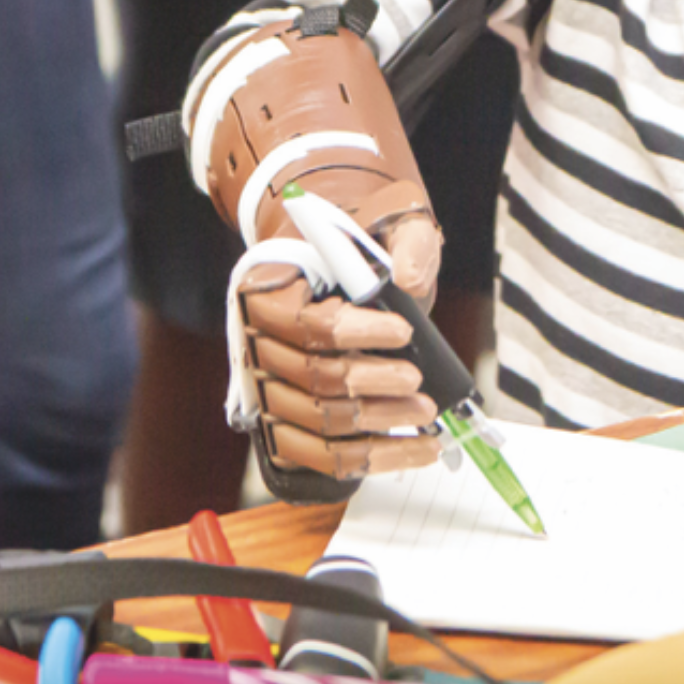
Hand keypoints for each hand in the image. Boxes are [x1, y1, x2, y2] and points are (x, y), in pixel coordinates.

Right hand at [238, 192, 445, 480]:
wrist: (341, 266)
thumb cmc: (363, 248)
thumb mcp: (392, 224)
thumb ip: (408, 242)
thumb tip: (409, 280)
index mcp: (268, 289)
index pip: (302, 323)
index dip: (352, 333)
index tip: (403, 332)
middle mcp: (258, 341)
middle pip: (311, 378)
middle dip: (371, 385)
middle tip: (418, 383)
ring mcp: (270, 386)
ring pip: (318, 422)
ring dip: (377, 426)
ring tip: (425, 417)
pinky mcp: (288, 421)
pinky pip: (321, 454)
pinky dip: (369, 459)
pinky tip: (412, 451)